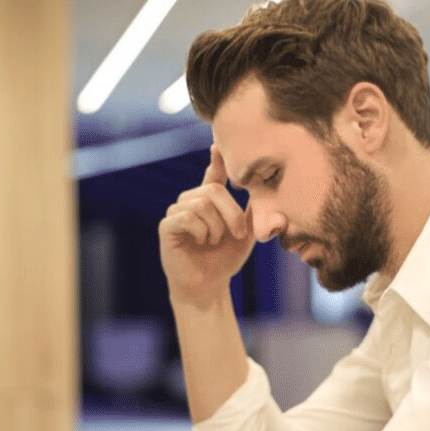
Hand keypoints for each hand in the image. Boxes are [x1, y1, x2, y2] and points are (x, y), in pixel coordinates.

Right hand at [159, 146, 254, 304]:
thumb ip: (251, 212)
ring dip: (217, 227)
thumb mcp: (246, 234)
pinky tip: (202, 242)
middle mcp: (191, 202)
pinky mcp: (167, 227)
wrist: (209, 286)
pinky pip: (187, 217)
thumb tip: (262, 188)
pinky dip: (201, 231)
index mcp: (209, 201)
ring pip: (201, 204)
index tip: (218, 145)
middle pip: (213, 191)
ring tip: (215, 241)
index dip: (217, 160)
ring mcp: (177, 213)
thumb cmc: (226, 259)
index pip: (213, 175)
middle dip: (232, 213)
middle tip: (238, 234)